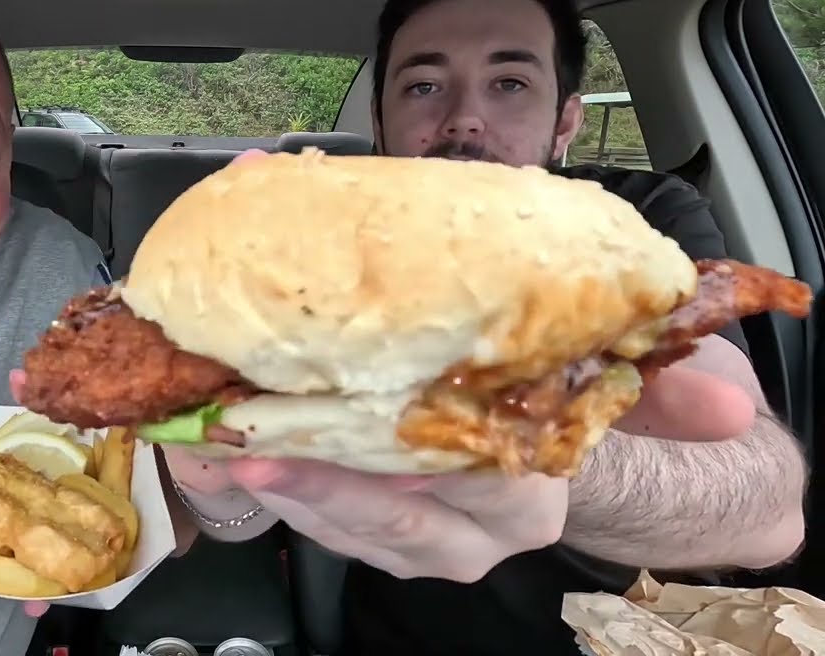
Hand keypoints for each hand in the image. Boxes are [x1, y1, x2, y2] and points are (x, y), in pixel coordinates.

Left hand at [221, 359, 754, 582]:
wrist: (571, 467)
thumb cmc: (581, 419)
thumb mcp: (632, 399)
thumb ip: (672, 392)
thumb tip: (726, 396)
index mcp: (520, 496)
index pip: (443, 483)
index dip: (374, 463)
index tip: (309, 434)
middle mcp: (462, 532)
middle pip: (367, 507)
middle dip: (294, 472)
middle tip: (232, 434)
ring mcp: (411, 537)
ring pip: (328, 516)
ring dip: (260, 474)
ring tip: (203, 435)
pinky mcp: (371, 527)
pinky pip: (311, 511)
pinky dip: (262, 469)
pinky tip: (214, 435)